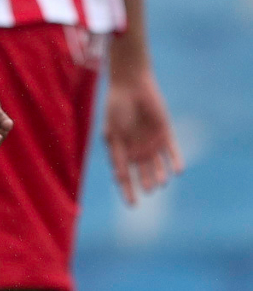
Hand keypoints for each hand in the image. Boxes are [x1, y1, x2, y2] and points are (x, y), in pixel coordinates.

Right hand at [103, 65, 182, 204]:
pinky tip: (178, 170)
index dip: (128, 190)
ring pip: (159, 165)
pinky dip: (176, 161)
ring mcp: (152, 142)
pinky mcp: (166, 133)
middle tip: (149, 190)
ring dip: (161, 175)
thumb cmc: (116, 107)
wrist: (130, 85)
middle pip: (144, 173)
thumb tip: (119, 177)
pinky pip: (173, 151)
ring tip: (162, 182)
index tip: (132, 205)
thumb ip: (116, 154)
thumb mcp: (112, 133)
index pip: (124, 175)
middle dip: (147, 183)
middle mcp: (137, 149)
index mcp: (122, 149)